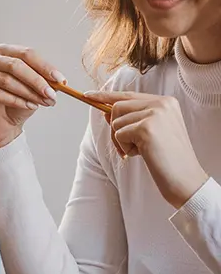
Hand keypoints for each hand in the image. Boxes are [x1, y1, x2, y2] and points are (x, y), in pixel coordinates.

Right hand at [0, 44, 64, 154]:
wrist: (1, 128)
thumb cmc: (16, 105)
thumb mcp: (34, 90)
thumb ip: (43, 81)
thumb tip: (58, 80)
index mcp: (3, 52)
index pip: (25, 54)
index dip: (44, 66)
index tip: (60, 80)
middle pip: (14, 65)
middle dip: (36, 80)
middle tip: (51, 94)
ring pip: (5, 80)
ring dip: (28, 93)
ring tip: (41, 103)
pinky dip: (16, 101)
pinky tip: (28, 106)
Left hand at [86, 90, 207, 208]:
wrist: (185, 178)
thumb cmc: (167, 158)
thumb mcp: (150, 133)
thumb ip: (132, 119)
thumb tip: (106, 111)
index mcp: (166, 102)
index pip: (128, 95)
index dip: (106, 96)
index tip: (87, 95)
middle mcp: (162, 103)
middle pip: (117, 107)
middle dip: (115, 128)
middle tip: (127, 147)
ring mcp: (155, 114)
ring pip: (116, 122)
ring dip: (121, 141)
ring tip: (141, 150)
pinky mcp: (147, 128)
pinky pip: (119, 135)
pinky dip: (125, 148)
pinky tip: (142, 154)